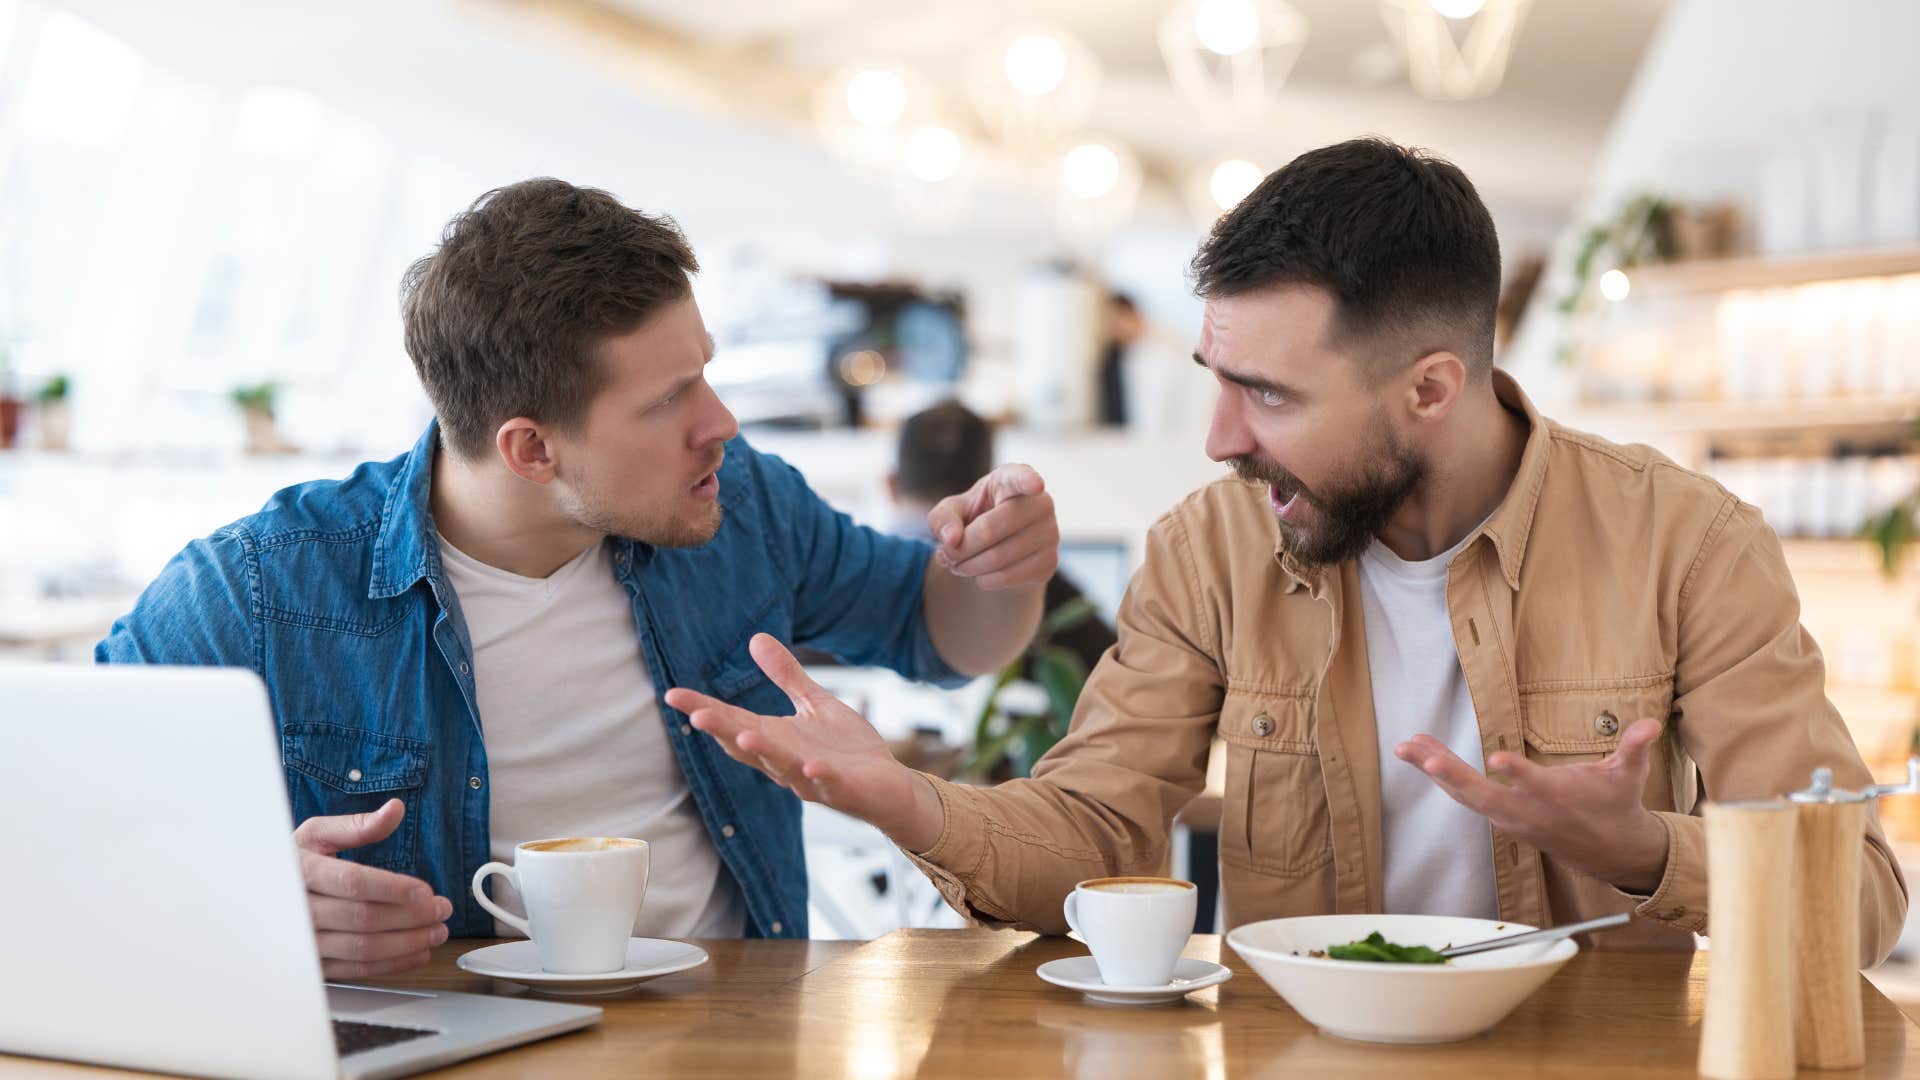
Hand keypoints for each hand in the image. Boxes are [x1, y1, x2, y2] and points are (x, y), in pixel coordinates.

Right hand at [294, 798, 452, 977]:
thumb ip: (357, 825)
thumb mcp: (316, 835)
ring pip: (362, 947)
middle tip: (443, 910)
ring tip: (437, 931)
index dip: (392, 888)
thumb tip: (394, 810)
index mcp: (302, 871)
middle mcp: (299, 909)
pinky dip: (392, 963)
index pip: (352, 882)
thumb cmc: (292, 862)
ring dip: (407, 942)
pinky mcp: (313, 963)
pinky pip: (356, 968)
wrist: (256, 894)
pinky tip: (417, 952)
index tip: (426, 892)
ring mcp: (304, 940)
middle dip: (411, 916)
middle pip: (363, 917)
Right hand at [664, 634, 944, 851]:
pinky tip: (812, 766)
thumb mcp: (813, 704)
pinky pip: (829, 783)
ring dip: (764, 753)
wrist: (888, 786)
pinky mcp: (844, 788)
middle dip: (724, 731)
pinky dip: (819, 776)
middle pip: (748, 747)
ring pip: (783, 767)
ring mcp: (812, 778)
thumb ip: (786, 676)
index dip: (705, 710)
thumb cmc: (846, 749)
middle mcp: (786, 761)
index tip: (673, 694)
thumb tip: (756, 638)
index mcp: (777, 739)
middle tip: (697, 715)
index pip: (734, 722)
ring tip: (745, 736)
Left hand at [926, 463, 1058, 590]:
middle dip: (960, 549)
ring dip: (968, 568)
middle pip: (989, 529)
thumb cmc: (974, 518)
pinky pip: (1010, 577)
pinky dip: (985, 580)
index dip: (1028, 480)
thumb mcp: (951, 511)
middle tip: (946, 556)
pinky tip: (979, 575)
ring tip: (958, 566)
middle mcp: (1040, 503)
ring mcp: (1050, 533)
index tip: (1034, 484)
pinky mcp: (1051, 562)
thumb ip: (943, 518)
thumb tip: (951, 540)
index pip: (1022, 477)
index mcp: (1013, 479)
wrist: (998, 546)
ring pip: (998, 557)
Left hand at [1393, 718, 1669, 892]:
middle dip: (1450, 773)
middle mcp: (1527, 810)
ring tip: (1406, 745)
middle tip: (1421, 754)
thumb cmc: (1616, 805)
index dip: (1517, 773)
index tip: (1496, 759)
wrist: (1611, 852)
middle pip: (1482, 793)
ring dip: (1435, 769)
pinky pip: (1464, 796)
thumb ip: (1634, 749)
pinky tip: (1421, 753)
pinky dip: (1443, 776)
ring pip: (1466, 794)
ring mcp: (1510, 817)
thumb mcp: (1628, 776)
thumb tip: (1650, 724)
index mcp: (1557, 797)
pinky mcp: (1501, 818)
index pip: (1534, 784)